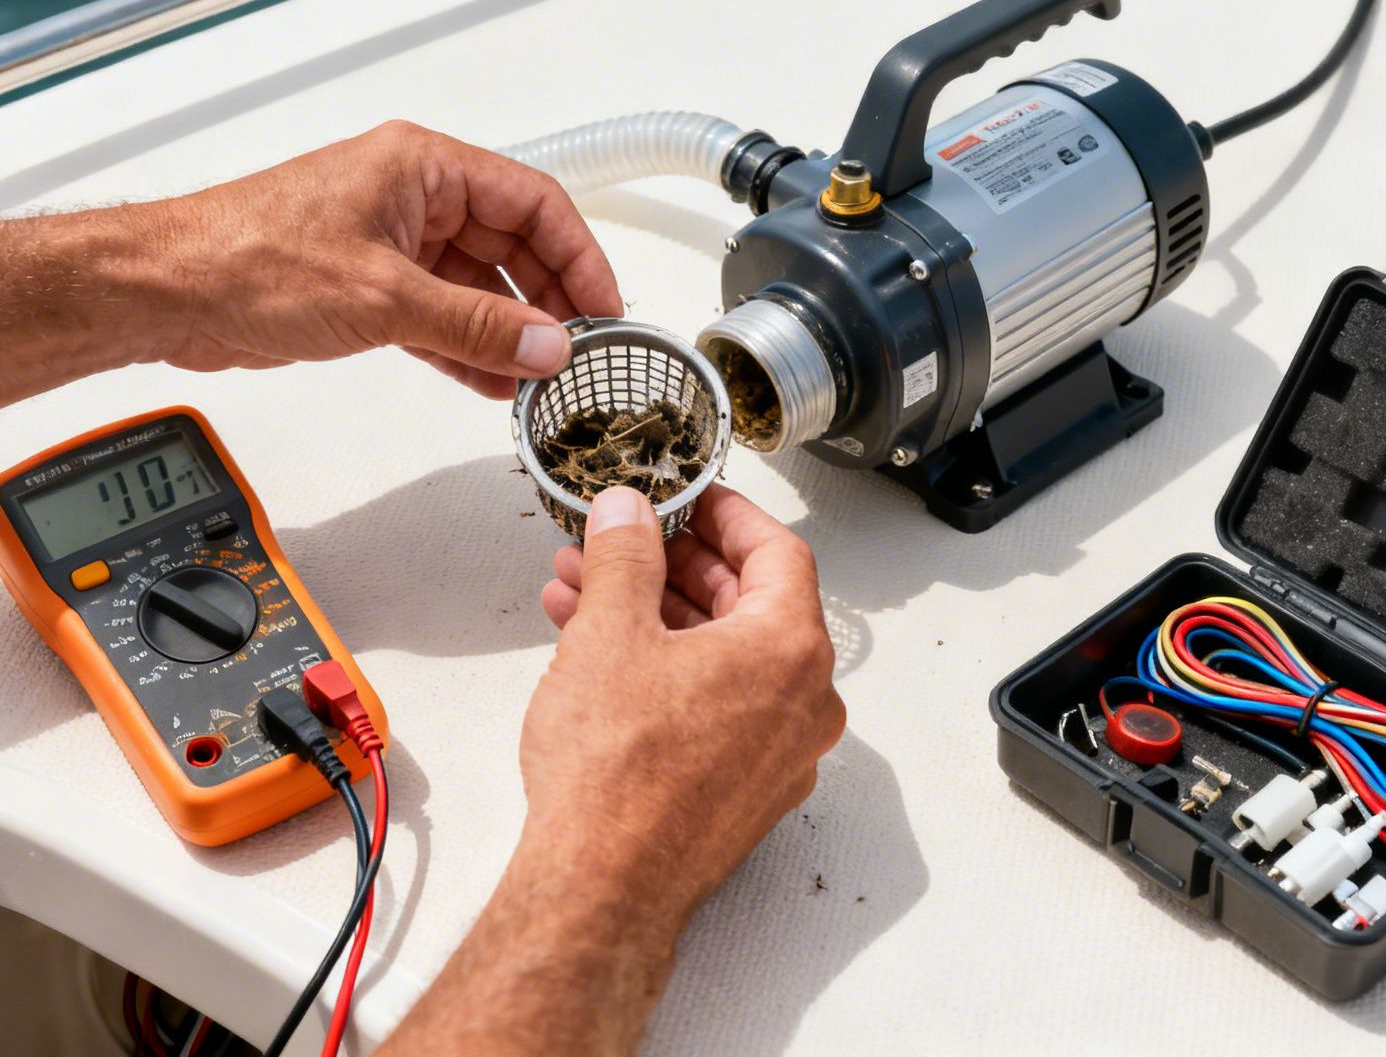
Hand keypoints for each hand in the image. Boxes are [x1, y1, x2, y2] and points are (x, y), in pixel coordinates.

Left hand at [149, 120, 618, 397]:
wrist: (166, 291)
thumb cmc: (247, 259)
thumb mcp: (384, 298)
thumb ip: (475, 326)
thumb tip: (546, 346)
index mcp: (423, 166)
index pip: (533, 202)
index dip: (579, 256)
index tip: (604, 308)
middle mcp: (412, 196)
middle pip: (512, 244)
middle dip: (548, 301)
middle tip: (580, 351)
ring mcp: (389, 241)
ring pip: (477, 285)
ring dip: (509, 332)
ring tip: (543, 378)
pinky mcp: (367, 285)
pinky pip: (441, 314)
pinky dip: (468, 347)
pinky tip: (494, 383)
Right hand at [529, 484, 843, 919]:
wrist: (602, 886)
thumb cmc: (618, 776)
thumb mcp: (610, 631)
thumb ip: (625, 555)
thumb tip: (629, 514)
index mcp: (790, 650)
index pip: (777, 551)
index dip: (727, 515)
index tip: (692, 497)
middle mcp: (803, 703)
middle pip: (749, 605)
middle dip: (673, 568)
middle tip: (624, 544)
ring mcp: (780, 754)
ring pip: (723, 659)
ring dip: (656, 618)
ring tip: (583, 595)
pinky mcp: (746, 792)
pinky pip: (715, 708)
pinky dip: (666, 673)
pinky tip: (598, 658)